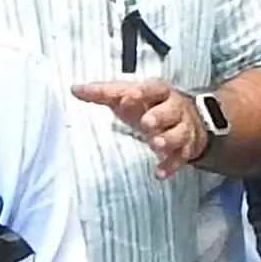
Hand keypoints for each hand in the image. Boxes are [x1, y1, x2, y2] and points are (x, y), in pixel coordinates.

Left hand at [70, 75, 212, 176]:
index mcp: (159, 92)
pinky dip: (170, 165)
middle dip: (160, 116)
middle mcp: (175, 108)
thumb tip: (74, 89)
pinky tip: (159, 173)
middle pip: (171, 110)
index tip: (126, 98)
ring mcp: (182, 128)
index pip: (153, 88)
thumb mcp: (127, 96)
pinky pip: (180, 157)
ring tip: (156, 144)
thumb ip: (103, 93)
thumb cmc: (150, 106)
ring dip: (168, 139)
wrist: (186, 120)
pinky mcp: (185, 148)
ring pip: (180, 133)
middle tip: (147, 123)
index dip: (141, 93)